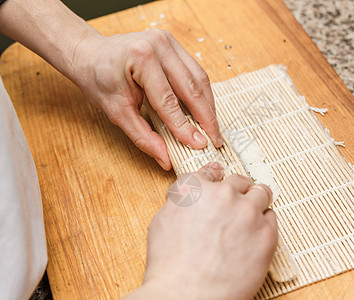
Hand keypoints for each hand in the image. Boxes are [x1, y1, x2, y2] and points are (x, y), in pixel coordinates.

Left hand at [71, 30, 222, 169]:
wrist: (91, 54)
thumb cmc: (99, 80)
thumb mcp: (116, 112)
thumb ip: (143, 136)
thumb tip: (165, 158)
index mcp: (140, 59)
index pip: (168, 100)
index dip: (184, 125)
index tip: (198, 144)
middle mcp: (158, 44)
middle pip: (191, 86)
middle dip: (206, 117)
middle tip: (215, 139)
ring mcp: (168, 40)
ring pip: (199, 78)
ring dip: (208, 105)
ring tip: (213, 127)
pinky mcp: (174, 43)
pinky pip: (195, 71)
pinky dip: (202, 92)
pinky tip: (205, 109)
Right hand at [125, 162, 277, 298]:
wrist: (186, 295)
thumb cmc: (170, 265)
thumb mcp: (162, 221)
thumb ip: (181, 201)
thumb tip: (192, 197)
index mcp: (195, 189)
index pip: (209, 172)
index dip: (214, 176)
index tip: (219, 178)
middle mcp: (223, 194)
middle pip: (238, 180)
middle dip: (237, 190)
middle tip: (237, 202)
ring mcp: (247, 212)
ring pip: (261, 193)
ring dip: (256, 200)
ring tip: (252, 213)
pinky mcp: (266, 234)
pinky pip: (272, 218)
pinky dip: (265, 222)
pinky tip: (256, 233)